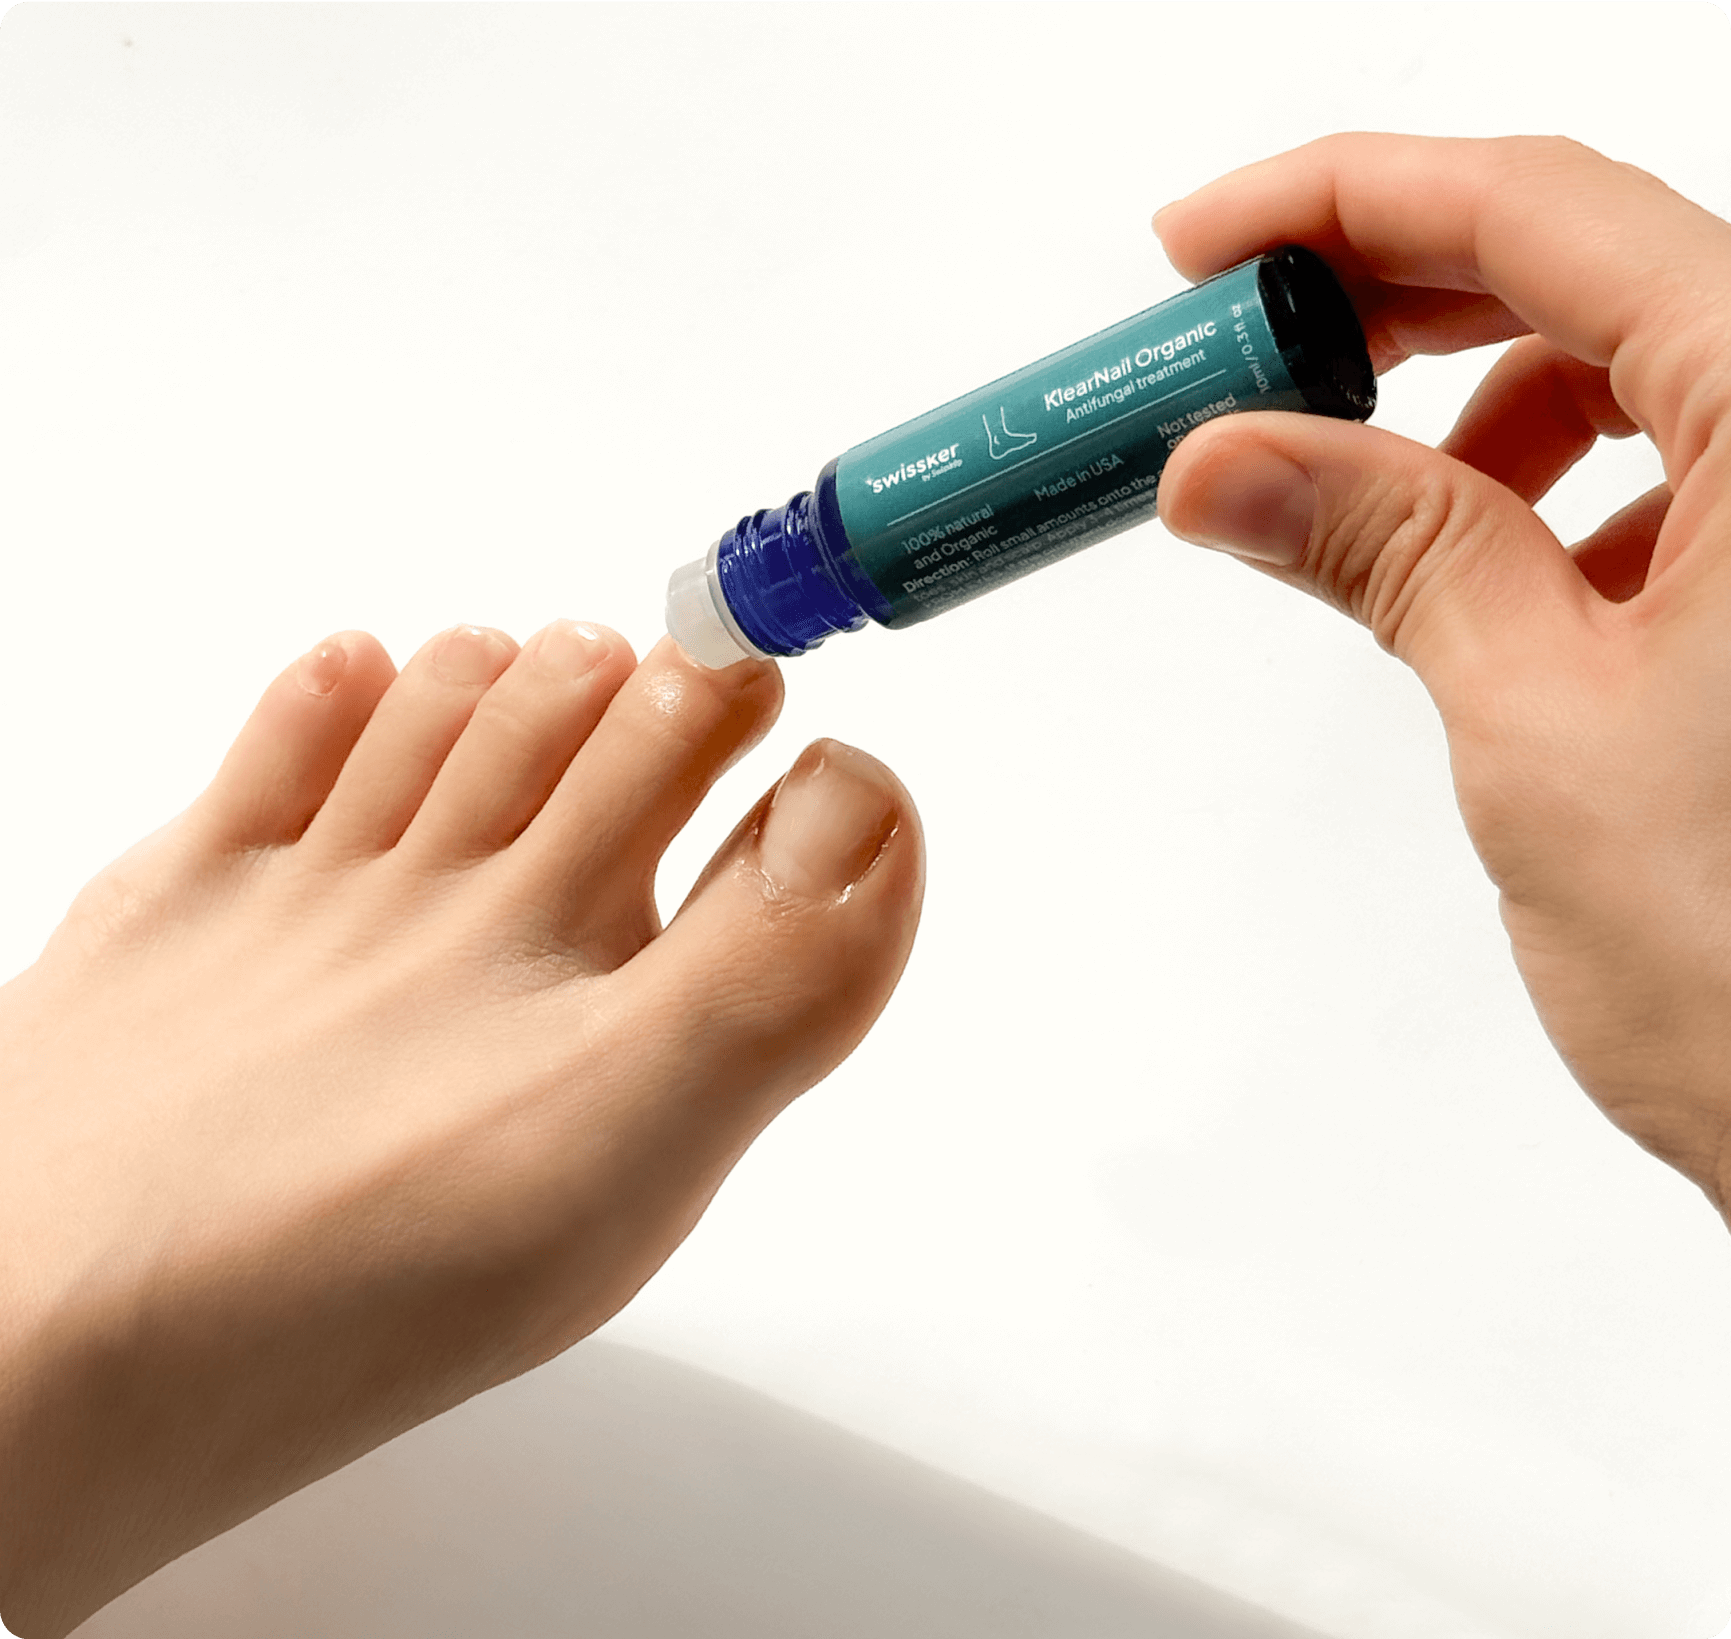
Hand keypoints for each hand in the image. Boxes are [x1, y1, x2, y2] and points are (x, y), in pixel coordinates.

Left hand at [0, 628, 921, 1636]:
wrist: (55, 1333)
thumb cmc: (356, 1258)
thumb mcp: (639, 1140)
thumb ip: (776, 975)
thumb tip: (857, 810)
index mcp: (552, 920)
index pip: (684, 759)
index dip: (753, 713)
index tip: (791, 695)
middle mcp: (431, 875)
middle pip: (566, 725)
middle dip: (654, 680)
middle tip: (707, 659)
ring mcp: (296, 887)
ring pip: (428, 721)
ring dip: (507, 672)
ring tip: (548, 648)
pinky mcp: (171, 915)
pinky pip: (258, 765)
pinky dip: (318, 699)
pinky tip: (348, 665)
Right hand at [1155, 134, 1730, 1214]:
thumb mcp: (1539, 722)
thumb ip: (1389, 550)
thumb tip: (1224, 462)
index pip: (1542, 210)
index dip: (1340, 199)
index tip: (1194, 252)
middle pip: (1575, 265)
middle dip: (1380, 302)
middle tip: (1229, 365)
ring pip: (1611, 364)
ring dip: (1453, 409)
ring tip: (1342, 499)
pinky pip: (1650, 468)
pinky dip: (1529, 493)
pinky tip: (1472, 571)